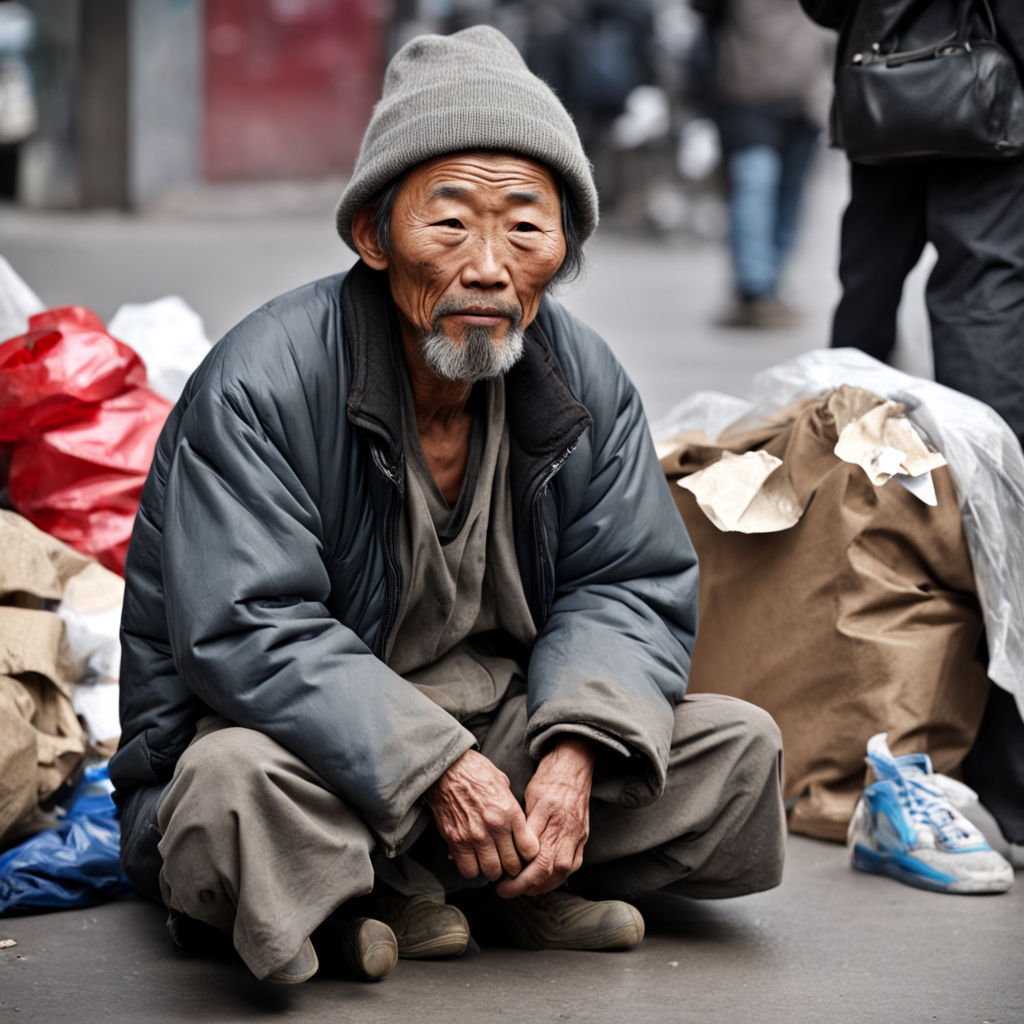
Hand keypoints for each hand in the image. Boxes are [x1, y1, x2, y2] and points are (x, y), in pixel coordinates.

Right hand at [426, 749, 539, 880]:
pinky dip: (473, 868)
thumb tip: (519, 828)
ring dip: (493, 869)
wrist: (447, 768)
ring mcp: (474, 836)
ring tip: (490, 861)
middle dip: (512, 866)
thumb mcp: (504, 785)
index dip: (528, 855)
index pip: (529, 849)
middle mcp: (494, 827)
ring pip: (491, 871)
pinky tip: (474, 859)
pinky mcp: (455, 841)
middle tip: (508, 860)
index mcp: (510, 811)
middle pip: (511, 865)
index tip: (523, 852)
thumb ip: (512, 809)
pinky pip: (469, 870)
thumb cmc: (477, 773)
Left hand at [496, 736, 594, 898]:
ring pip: (562, 872)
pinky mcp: (582, 837)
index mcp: (550, 816)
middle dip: (526, 886)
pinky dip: (557, 878)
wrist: (574, 767)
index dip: (518, 876)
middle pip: (549, 869)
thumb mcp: (530, 796)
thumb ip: (525, 825)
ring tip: (523, 890)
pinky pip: (573, 865)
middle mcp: (566, 829)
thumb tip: (511, 851)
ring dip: (542, 886)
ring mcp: (577, 835)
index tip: (502, 883)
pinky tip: (544, 881)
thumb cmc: (548, 779)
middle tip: (507, 891)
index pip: (535, 858)